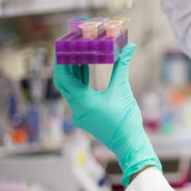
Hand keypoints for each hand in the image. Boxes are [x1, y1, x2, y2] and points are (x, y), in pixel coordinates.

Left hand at [53, 44, 161, 185]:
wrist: (129, 143)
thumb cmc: (126, 120)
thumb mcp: (123, 90)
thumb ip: (122, 67)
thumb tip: (129, 47)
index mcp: (83, 102)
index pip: (64, 78)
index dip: (61, 61)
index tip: (62, 46)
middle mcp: (77, 109)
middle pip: (64, 82)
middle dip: (64, 64)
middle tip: (67, 47)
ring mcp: (80, 114)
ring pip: (70, 89)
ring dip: (72, 72)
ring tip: (76, 54)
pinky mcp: (85, 116)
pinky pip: (76, 96)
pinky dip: (79, 82)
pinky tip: (84, 70)